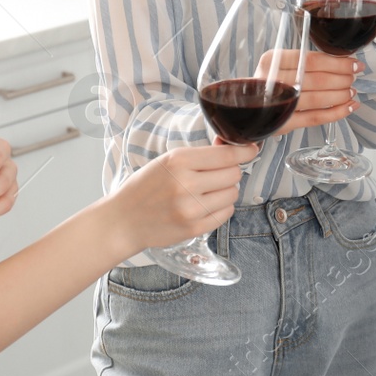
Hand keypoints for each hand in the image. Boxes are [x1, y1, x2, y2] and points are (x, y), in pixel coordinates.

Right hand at [112, 142, 259, 250]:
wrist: (124, 220)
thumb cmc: (146, 186)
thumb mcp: (168, 160)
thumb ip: (201, 155)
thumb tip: (234, 146)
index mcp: (178, 161)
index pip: (226, 154)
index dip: (245, 151)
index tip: (252, 149)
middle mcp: (186, 184)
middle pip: (234, 174)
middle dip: (230, 171)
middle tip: (216, 174)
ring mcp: (190, 209)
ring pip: (232, 194)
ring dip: (226, 190)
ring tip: (209, 190)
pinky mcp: (193, 229)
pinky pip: (226, 213)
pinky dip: (222, 207)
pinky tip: (207, 204)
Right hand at [255, 48, 361, 132]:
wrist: (245, 107)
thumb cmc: (271, 82)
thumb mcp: (281, 64)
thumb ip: (305, 62)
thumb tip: (343, 60)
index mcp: (272, 60)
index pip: (311, 60)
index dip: (337, 62)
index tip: (354, 63)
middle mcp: (272, 81)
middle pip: (316, 79)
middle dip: (342, 78)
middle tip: (353, 77)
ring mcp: (277, 104)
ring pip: (317, 99)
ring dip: (340, 95)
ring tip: (351, 91)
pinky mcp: (283, 123)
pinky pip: (315, 118)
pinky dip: (336, 113)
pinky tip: (349, 107)